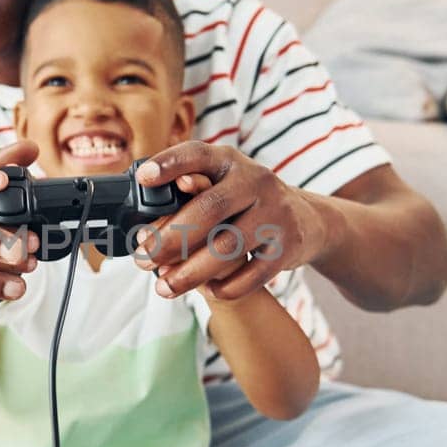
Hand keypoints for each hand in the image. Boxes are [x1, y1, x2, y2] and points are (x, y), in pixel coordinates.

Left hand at [135, 142, 333, 300]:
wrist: (305, 218)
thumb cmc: (245, 202)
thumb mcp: (222, 184)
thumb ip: (188, 191)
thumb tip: (140, 215)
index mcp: (229, 162)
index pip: (198, 155)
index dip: (170, 163)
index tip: (143, 177)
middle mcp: (255, 181)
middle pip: (209, 209)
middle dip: (170, 237)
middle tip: (143, 258)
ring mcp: (275, 213)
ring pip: (228, 247)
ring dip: (191, 272)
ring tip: (164, 287)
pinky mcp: (288, 246)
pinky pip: (253, 274)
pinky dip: (226, 286)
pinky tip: (207, 291)